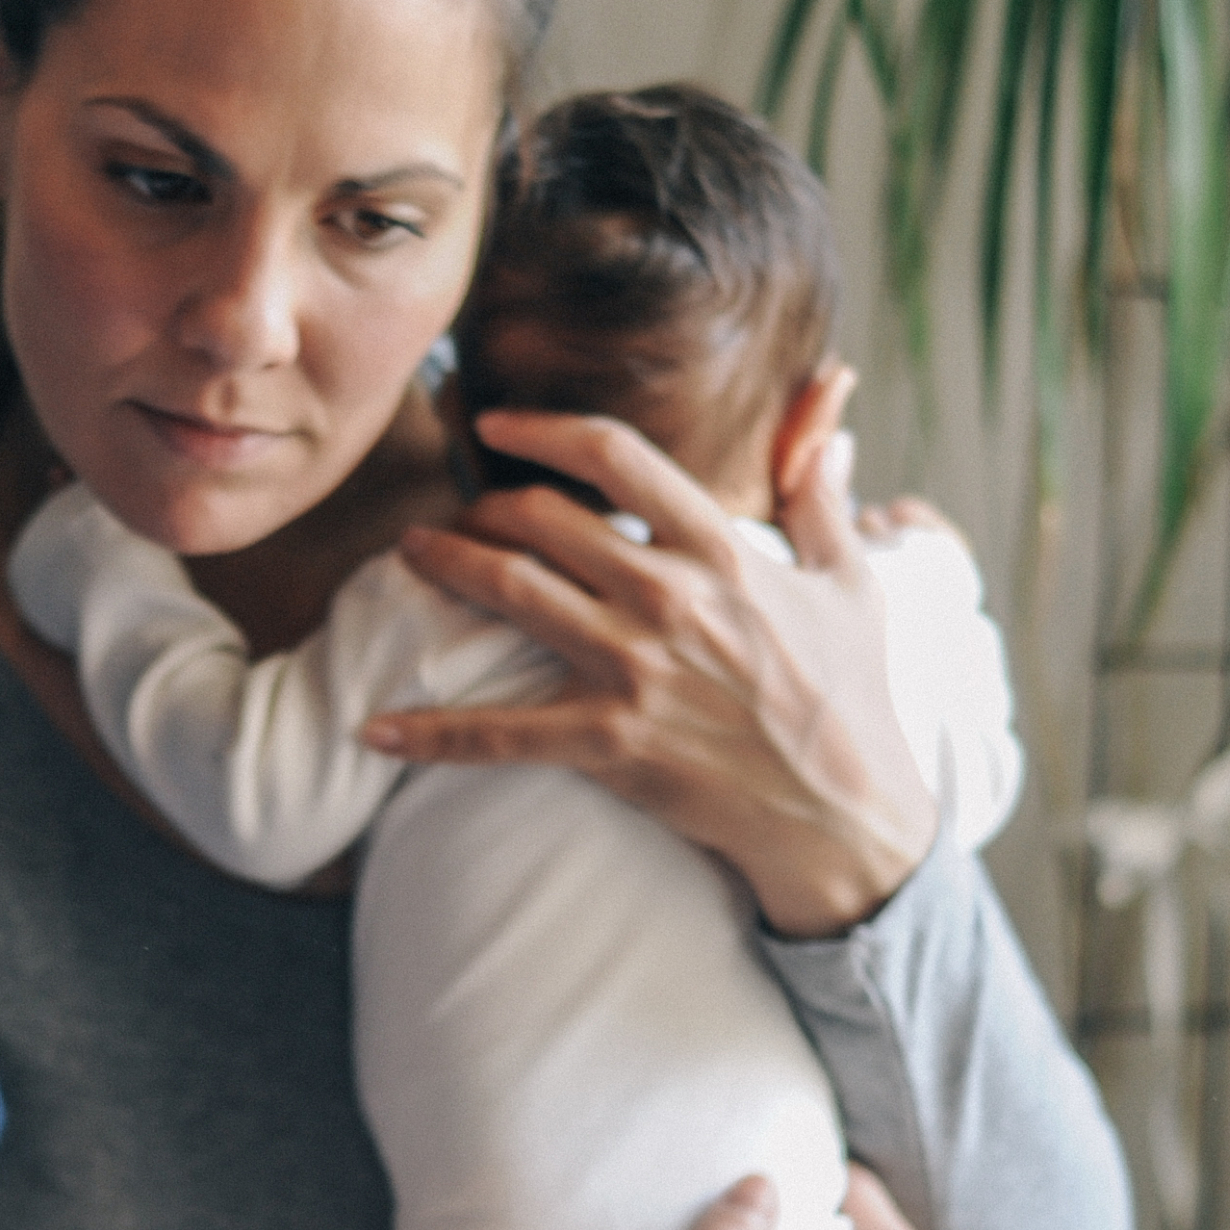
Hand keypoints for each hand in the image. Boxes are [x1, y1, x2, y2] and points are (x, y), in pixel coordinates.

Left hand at [368, 387, 939, 936]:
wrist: (844, 813)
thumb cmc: (849, 697)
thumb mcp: (854, 582)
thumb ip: (823, 494)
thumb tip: (831, 416)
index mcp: (723, 550)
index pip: (615, 457)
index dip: (543, 431)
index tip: (497, 426)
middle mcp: (671, 598)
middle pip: (544, 521)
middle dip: (484, 506)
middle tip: (454, 511)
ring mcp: (635, 670)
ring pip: (512, 595)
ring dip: (448, 566)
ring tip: (409, 554)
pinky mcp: (609, 742)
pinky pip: (500, 734)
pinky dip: (432, 733)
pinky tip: (376, 728)